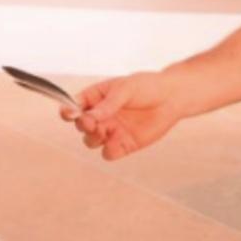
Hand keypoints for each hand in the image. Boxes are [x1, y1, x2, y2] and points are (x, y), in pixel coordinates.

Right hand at [59, 71, 182, 159]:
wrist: (172, 97)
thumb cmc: (147, 87)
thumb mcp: (125, 89)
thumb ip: (107, 105)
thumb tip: (89, 117)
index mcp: (96, 98)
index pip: (74, 106)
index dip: (68, 111)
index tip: (69, 113)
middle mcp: (100, 116)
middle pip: (80, 126)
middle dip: (82, 125)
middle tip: (89, 122)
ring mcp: (111, 131)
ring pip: (91, 141)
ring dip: (93, 138)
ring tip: (104, 131)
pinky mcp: (123, 144)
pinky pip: (109, 153)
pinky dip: (109, 151)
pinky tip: (115, 144)